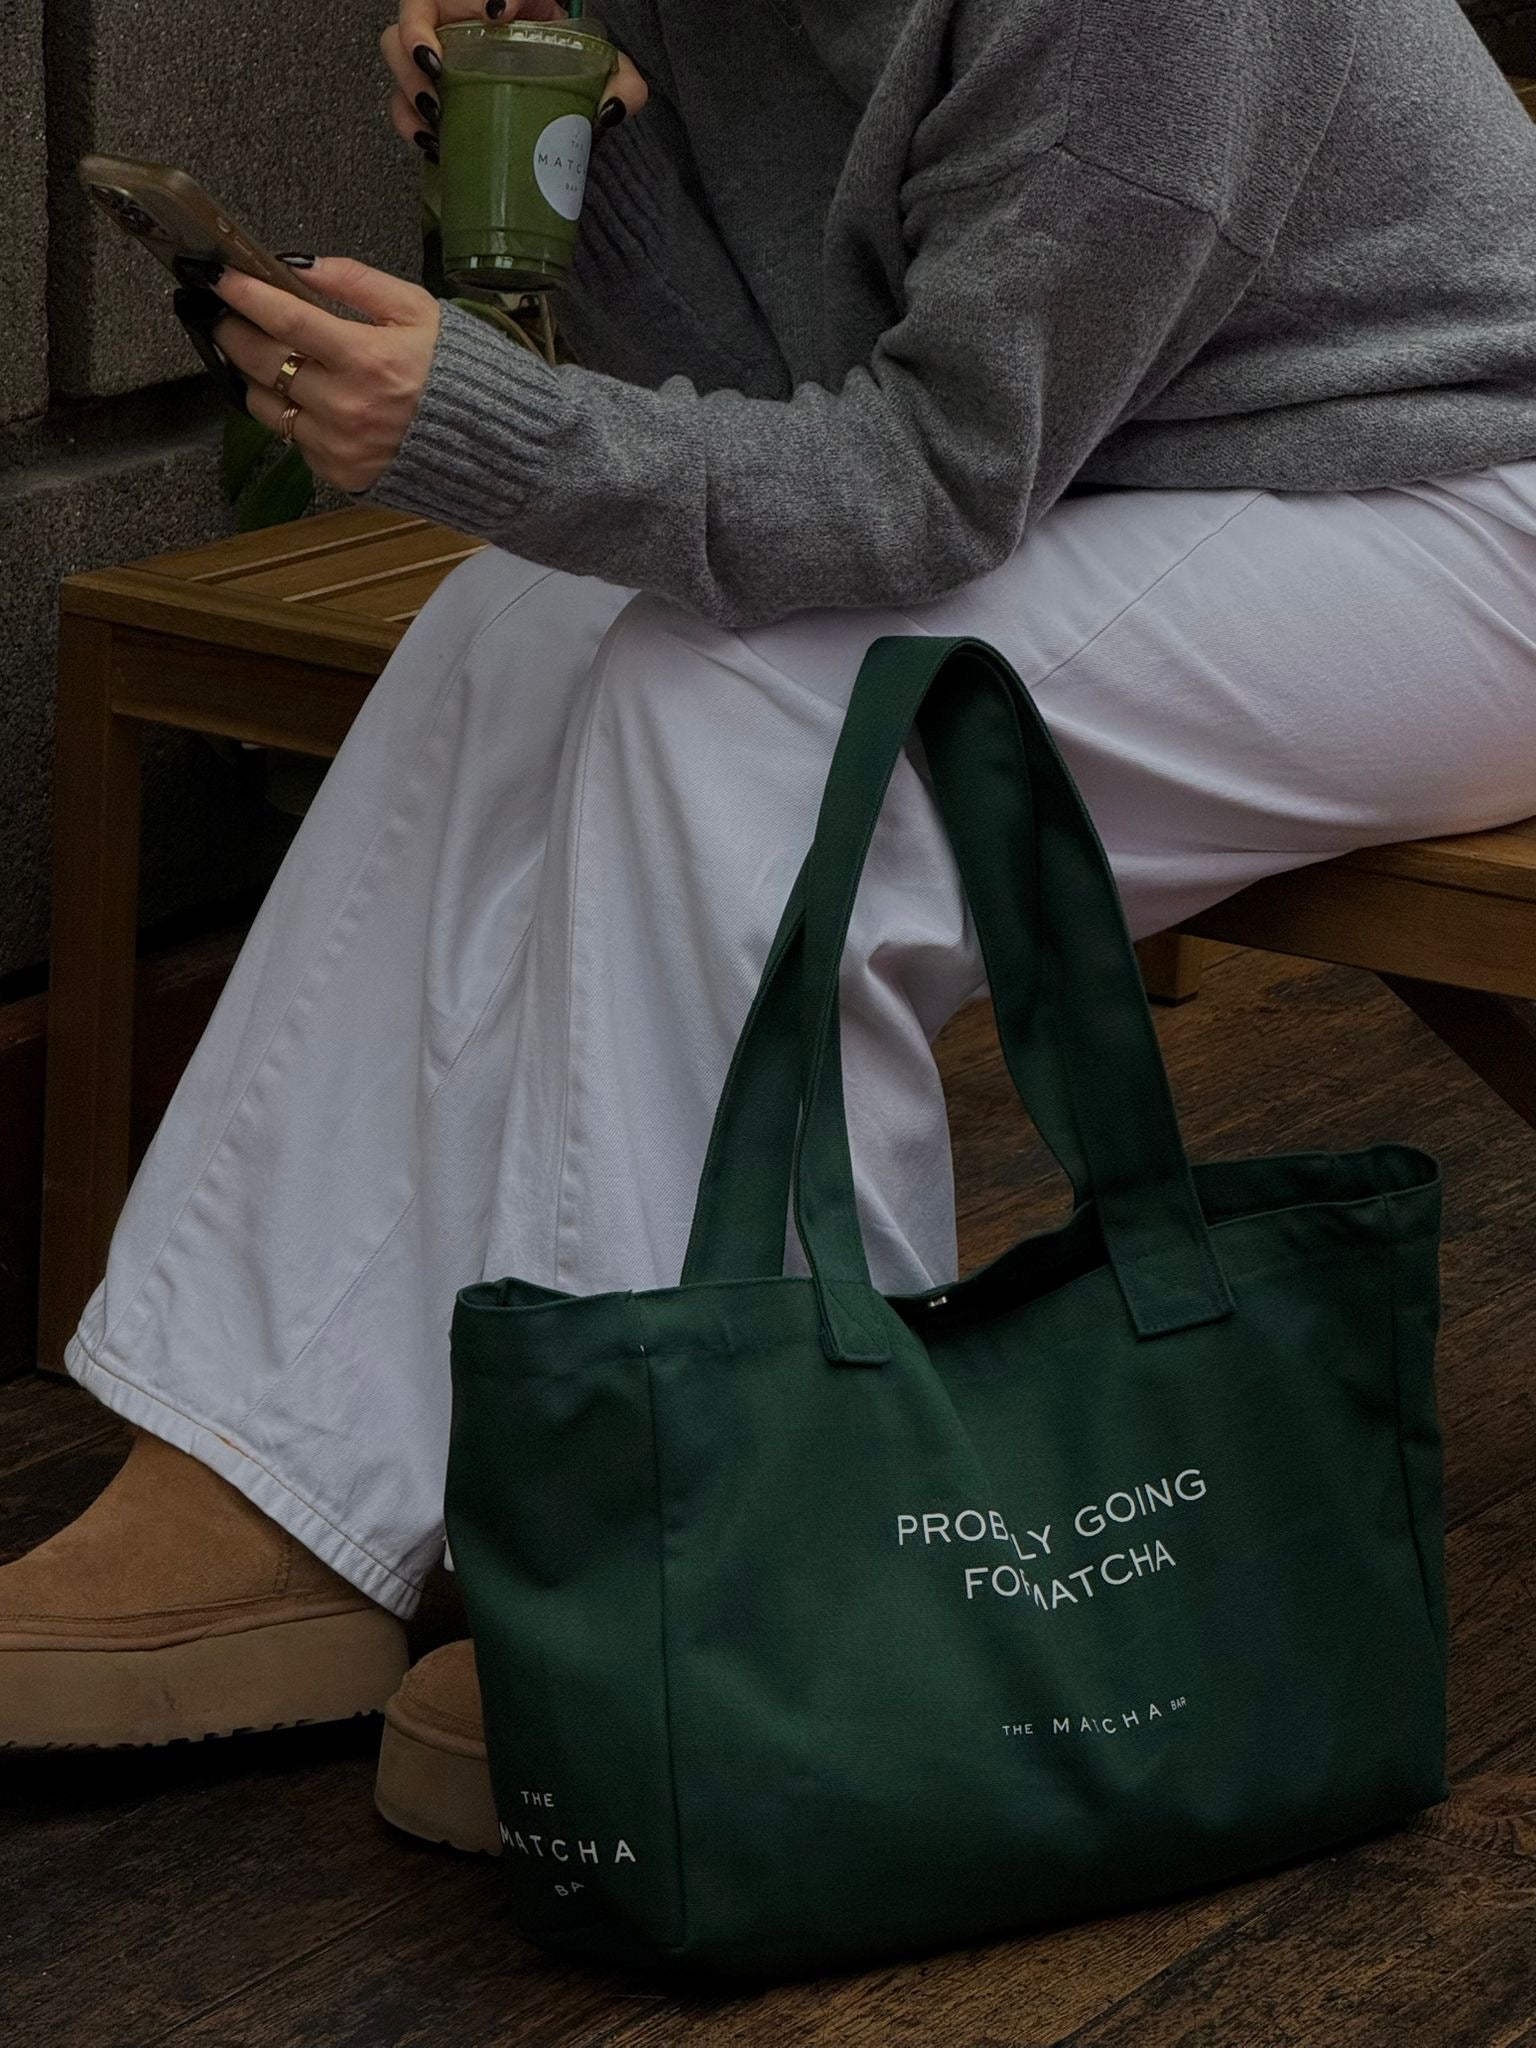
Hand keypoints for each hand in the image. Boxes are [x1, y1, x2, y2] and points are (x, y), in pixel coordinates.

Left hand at [207, 258, 440, 494]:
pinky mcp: (338, 473)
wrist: (487, 444)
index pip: (286, 319)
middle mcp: (345, 406)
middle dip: (232, 330)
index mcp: (367, 358)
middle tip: (219, 311)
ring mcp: (338, 445)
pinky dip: (290, 412)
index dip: (245, 294)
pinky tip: (300, 395)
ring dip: (252, 375)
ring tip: (255, 352)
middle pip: (262, 362)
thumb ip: (354, 281)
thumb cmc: (452, 370)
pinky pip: (293, 437)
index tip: (218, 275)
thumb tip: (297, 265)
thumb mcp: (416, 309)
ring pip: (265, 404)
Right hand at [380, 0, 648, 159]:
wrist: (566, 110)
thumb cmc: (576, 78)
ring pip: (396, 50)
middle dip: (416, 36)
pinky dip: (409, 122)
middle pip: (415, 9)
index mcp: (504, 3)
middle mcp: (464, 22)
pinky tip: (431, 141)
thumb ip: (619, 81)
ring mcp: (443, 59)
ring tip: (435, 111)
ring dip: (408, 81)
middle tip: (439, 71)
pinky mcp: (434, 100)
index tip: (498, 12)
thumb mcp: (601, 70)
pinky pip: (402, 103)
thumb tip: (610, 110)